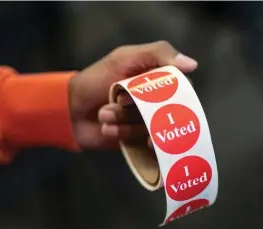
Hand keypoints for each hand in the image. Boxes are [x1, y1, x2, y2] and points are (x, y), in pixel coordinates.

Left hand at [68, 41, 197, 148]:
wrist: (69, 108)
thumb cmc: (97, 78)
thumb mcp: (125, 57)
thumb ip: (159, 53)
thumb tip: (192, 65)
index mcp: (159, 80)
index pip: (183, 89)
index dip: (170, 93)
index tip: (149, 93)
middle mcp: (157, 102)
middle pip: (167, 111)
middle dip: (138, 108)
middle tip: (118, 101)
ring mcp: (147, 122)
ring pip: (152, 127)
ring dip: (124, 120)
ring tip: (104, 114)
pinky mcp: (137, 139)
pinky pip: (141, 141)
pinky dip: (121, 133)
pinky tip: (107, 128)